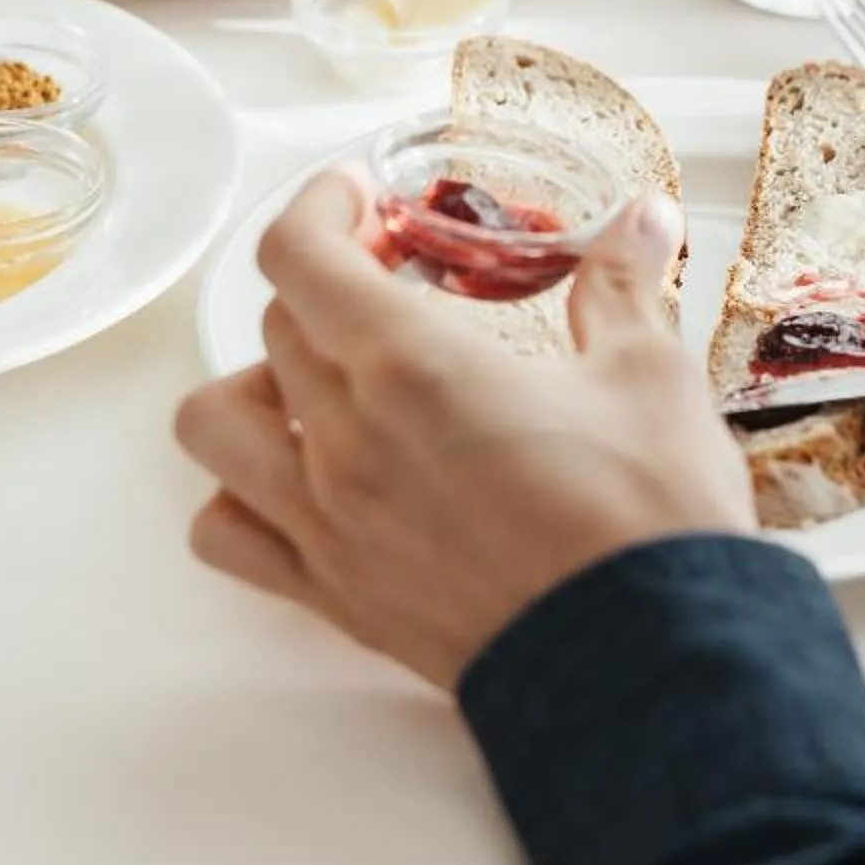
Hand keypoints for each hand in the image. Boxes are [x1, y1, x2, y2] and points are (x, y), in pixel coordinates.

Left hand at [173, 171, 754, 688]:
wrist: (650, 666)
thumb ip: (625, 285)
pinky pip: (229, 536)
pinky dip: (242, 498)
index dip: (321, 208)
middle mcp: (346, 440)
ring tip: (324, 385)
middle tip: (388, 281)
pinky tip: (306, 484)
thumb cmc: (648, 521)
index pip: (301, 255)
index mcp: (413, 365)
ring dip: (255, 385)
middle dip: (327, 285)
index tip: (361, 199)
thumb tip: (643, 218)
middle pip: (275, 325)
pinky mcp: (335, 596)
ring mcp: (328, 524)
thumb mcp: (651, 377)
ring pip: (213, 425)